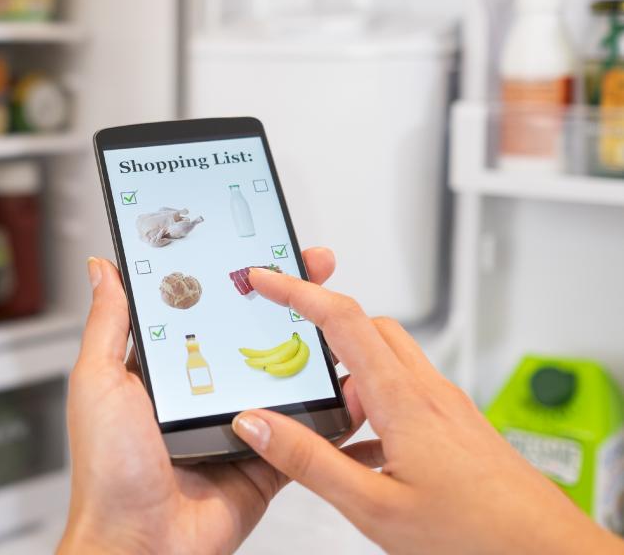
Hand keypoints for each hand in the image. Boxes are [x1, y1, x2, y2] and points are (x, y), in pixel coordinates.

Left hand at [59, 248, 361, 554]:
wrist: (139, 545)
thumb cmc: (107, 471)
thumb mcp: (99, 381)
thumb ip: (109, 324)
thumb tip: (101, 269)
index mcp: (164, 368)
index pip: (205, 307)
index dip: (233, 277)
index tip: (260, 247)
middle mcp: (202, 390)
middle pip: (253, 334)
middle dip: (287, 302)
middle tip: (314, 269)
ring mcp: (238, 424)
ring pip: (285, 376)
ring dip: (314, 349)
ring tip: (342, 316)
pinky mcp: (266, 459)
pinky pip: (304, 432)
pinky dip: (330, 412)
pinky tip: (351, 384)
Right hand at [231, 268, 623, 554]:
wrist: (547, 552)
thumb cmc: (476, 534)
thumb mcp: (373, 506)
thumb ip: (309, 462)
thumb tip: (257, 425)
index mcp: (402, 401)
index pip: (341, 320)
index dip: (297, 291)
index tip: (266, 278)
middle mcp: (427, 392)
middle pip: (368, 327)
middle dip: (322, 319)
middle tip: (287, 330)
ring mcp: (446, 407)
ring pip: (389, 359)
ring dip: (350, 367)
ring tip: (321, 407)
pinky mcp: (457, 427)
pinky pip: (406, 393)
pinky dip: (374, 400)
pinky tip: (361, 447)